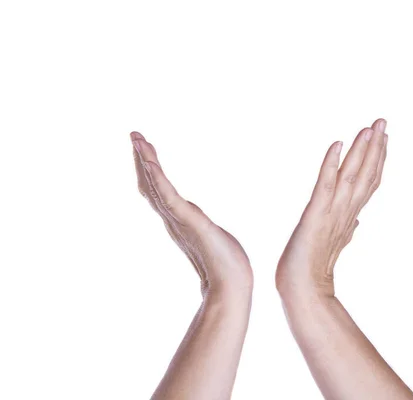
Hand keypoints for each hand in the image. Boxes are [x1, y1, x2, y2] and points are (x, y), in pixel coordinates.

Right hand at [131, 132, 252, 297]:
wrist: (230, 287)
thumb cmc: (226, 269)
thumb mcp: (213, 243)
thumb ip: (204, 236)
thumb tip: (206, 234)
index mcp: (180, 222)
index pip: (160, 192)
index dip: (150, 172)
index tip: (144, 152)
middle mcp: (174, 219)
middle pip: (152, 185)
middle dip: (143, 159)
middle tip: (134, 135)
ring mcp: (178, 220)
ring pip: (156, 185)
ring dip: (146, 160)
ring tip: (137, 138)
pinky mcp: (188, 221)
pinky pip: (168, 195)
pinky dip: (157, 177)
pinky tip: (149, 160)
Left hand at [276, 119, 387, 297]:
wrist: (303, 289)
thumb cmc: (315, 269)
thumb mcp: (335, 244)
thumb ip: (348, 229)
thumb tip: (358, 223)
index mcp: (350, 215)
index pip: (369, 182)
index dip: (378, 159)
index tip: (384, 138)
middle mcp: (347, 211)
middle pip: (367, 174)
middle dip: (376, 147)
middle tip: (382, 121)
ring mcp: (333, 212)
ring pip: (353, 176)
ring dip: (362, 150)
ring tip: (369, 128)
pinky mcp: (315, 214)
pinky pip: (325, 185)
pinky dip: (331, 164)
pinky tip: (336, 144)